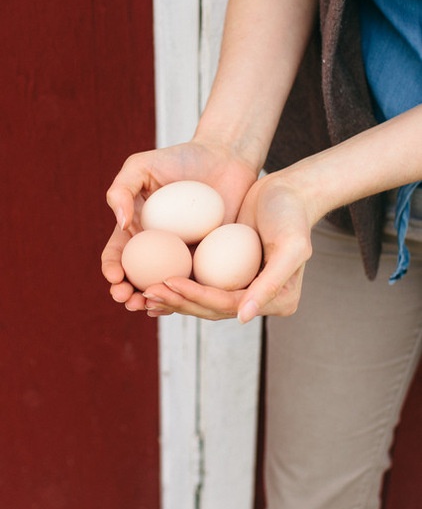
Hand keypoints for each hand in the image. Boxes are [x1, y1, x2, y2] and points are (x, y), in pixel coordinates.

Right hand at [101, 139, 256, 309]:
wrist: (225, 158)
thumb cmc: (181, 158)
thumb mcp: (142, 166)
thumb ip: (122, 189)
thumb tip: (120, 224)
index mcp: (137, 231)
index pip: (119, 257)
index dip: (112, 270)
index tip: (116, 277)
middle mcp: (159, 250)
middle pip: (138, 280)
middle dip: (128, 296)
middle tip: (129, 300)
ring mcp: (185, 258)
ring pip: (168, 289)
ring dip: (156, 303)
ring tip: (151, 306)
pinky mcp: (213, 262)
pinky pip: (200, 284)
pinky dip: (189, 297)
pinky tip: (185, 302)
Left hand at [140, 172, 314, 321]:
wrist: (289, 191)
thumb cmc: (292, 215)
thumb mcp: (290, 246)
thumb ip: (270, 283)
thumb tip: (242, 317)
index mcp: (278, 301)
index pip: (227, 305)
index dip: (196, 297)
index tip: (168, 283)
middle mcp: (259, 299)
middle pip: (212, 308)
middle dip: (178, 302)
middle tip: (147, 291)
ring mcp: (243, 288)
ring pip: (202, 299)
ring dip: (173, 297)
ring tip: (144, 290)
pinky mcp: (229, 273)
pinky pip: (201, 281)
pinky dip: (179, 282)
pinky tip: (154, 279)